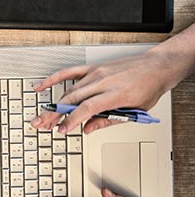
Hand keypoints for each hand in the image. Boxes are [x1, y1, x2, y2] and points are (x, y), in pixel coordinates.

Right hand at [30, 49, 175, 133]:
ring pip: (69, 90)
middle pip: (72, 99)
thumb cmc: (148, 88)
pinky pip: (68, 72)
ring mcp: (96, 73)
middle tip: (42, 124)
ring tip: (42, 116)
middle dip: (54, 113)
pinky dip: (52, 79)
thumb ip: (108, 121)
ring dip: (53, 104)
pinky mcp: (92, 68)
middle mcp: (104, 81)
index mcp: (116, 94)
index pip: (88, 108)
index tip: (62, 129)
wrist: (156, 67)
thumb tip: (88, 129)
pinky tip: (40, 87)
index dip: (72, 119)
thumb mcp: (135, 111)